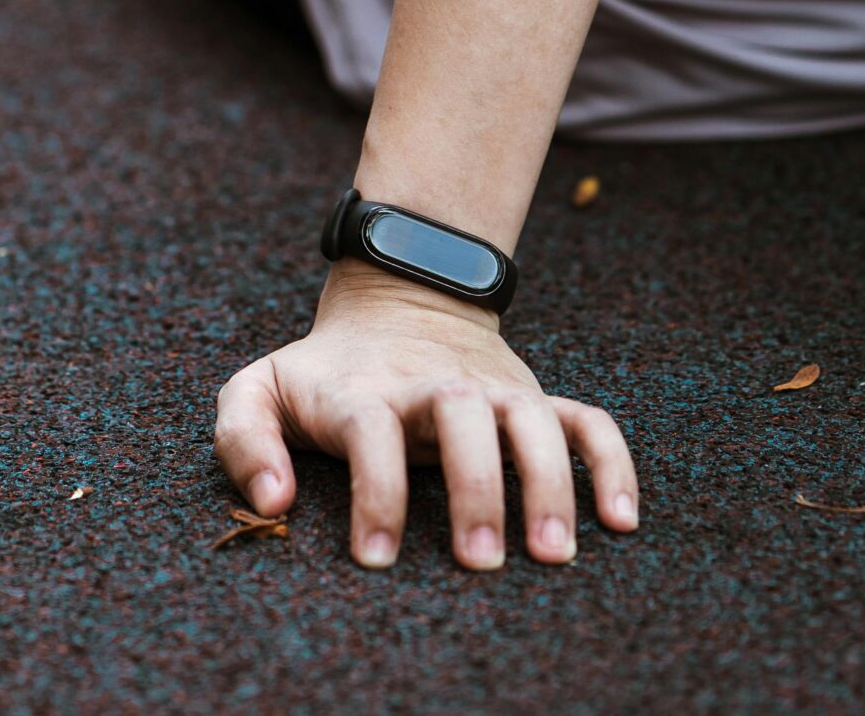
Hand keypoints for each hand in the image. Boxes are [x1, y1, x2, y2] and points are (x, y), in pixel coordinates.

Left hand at [213, 260, 639, 569]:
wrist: (395, 301)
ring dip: (550, 482)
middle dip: (474, 487)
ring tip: (554, 554)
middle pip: (460, 415)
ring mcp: (490, 388)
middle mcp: (433, 384)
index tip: (375, 558)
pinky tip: (621, 521)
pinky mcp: (531, 394)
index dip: (374, 491)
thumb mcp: (259, 390)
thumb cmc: (323, 374)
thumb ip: (244, 440)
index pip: (371, 429)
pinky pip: (586, 421)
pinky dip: (611, 463)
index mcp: (364, 389)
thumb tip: (275, 502)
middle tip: (478, 562)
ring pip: (531, 420)